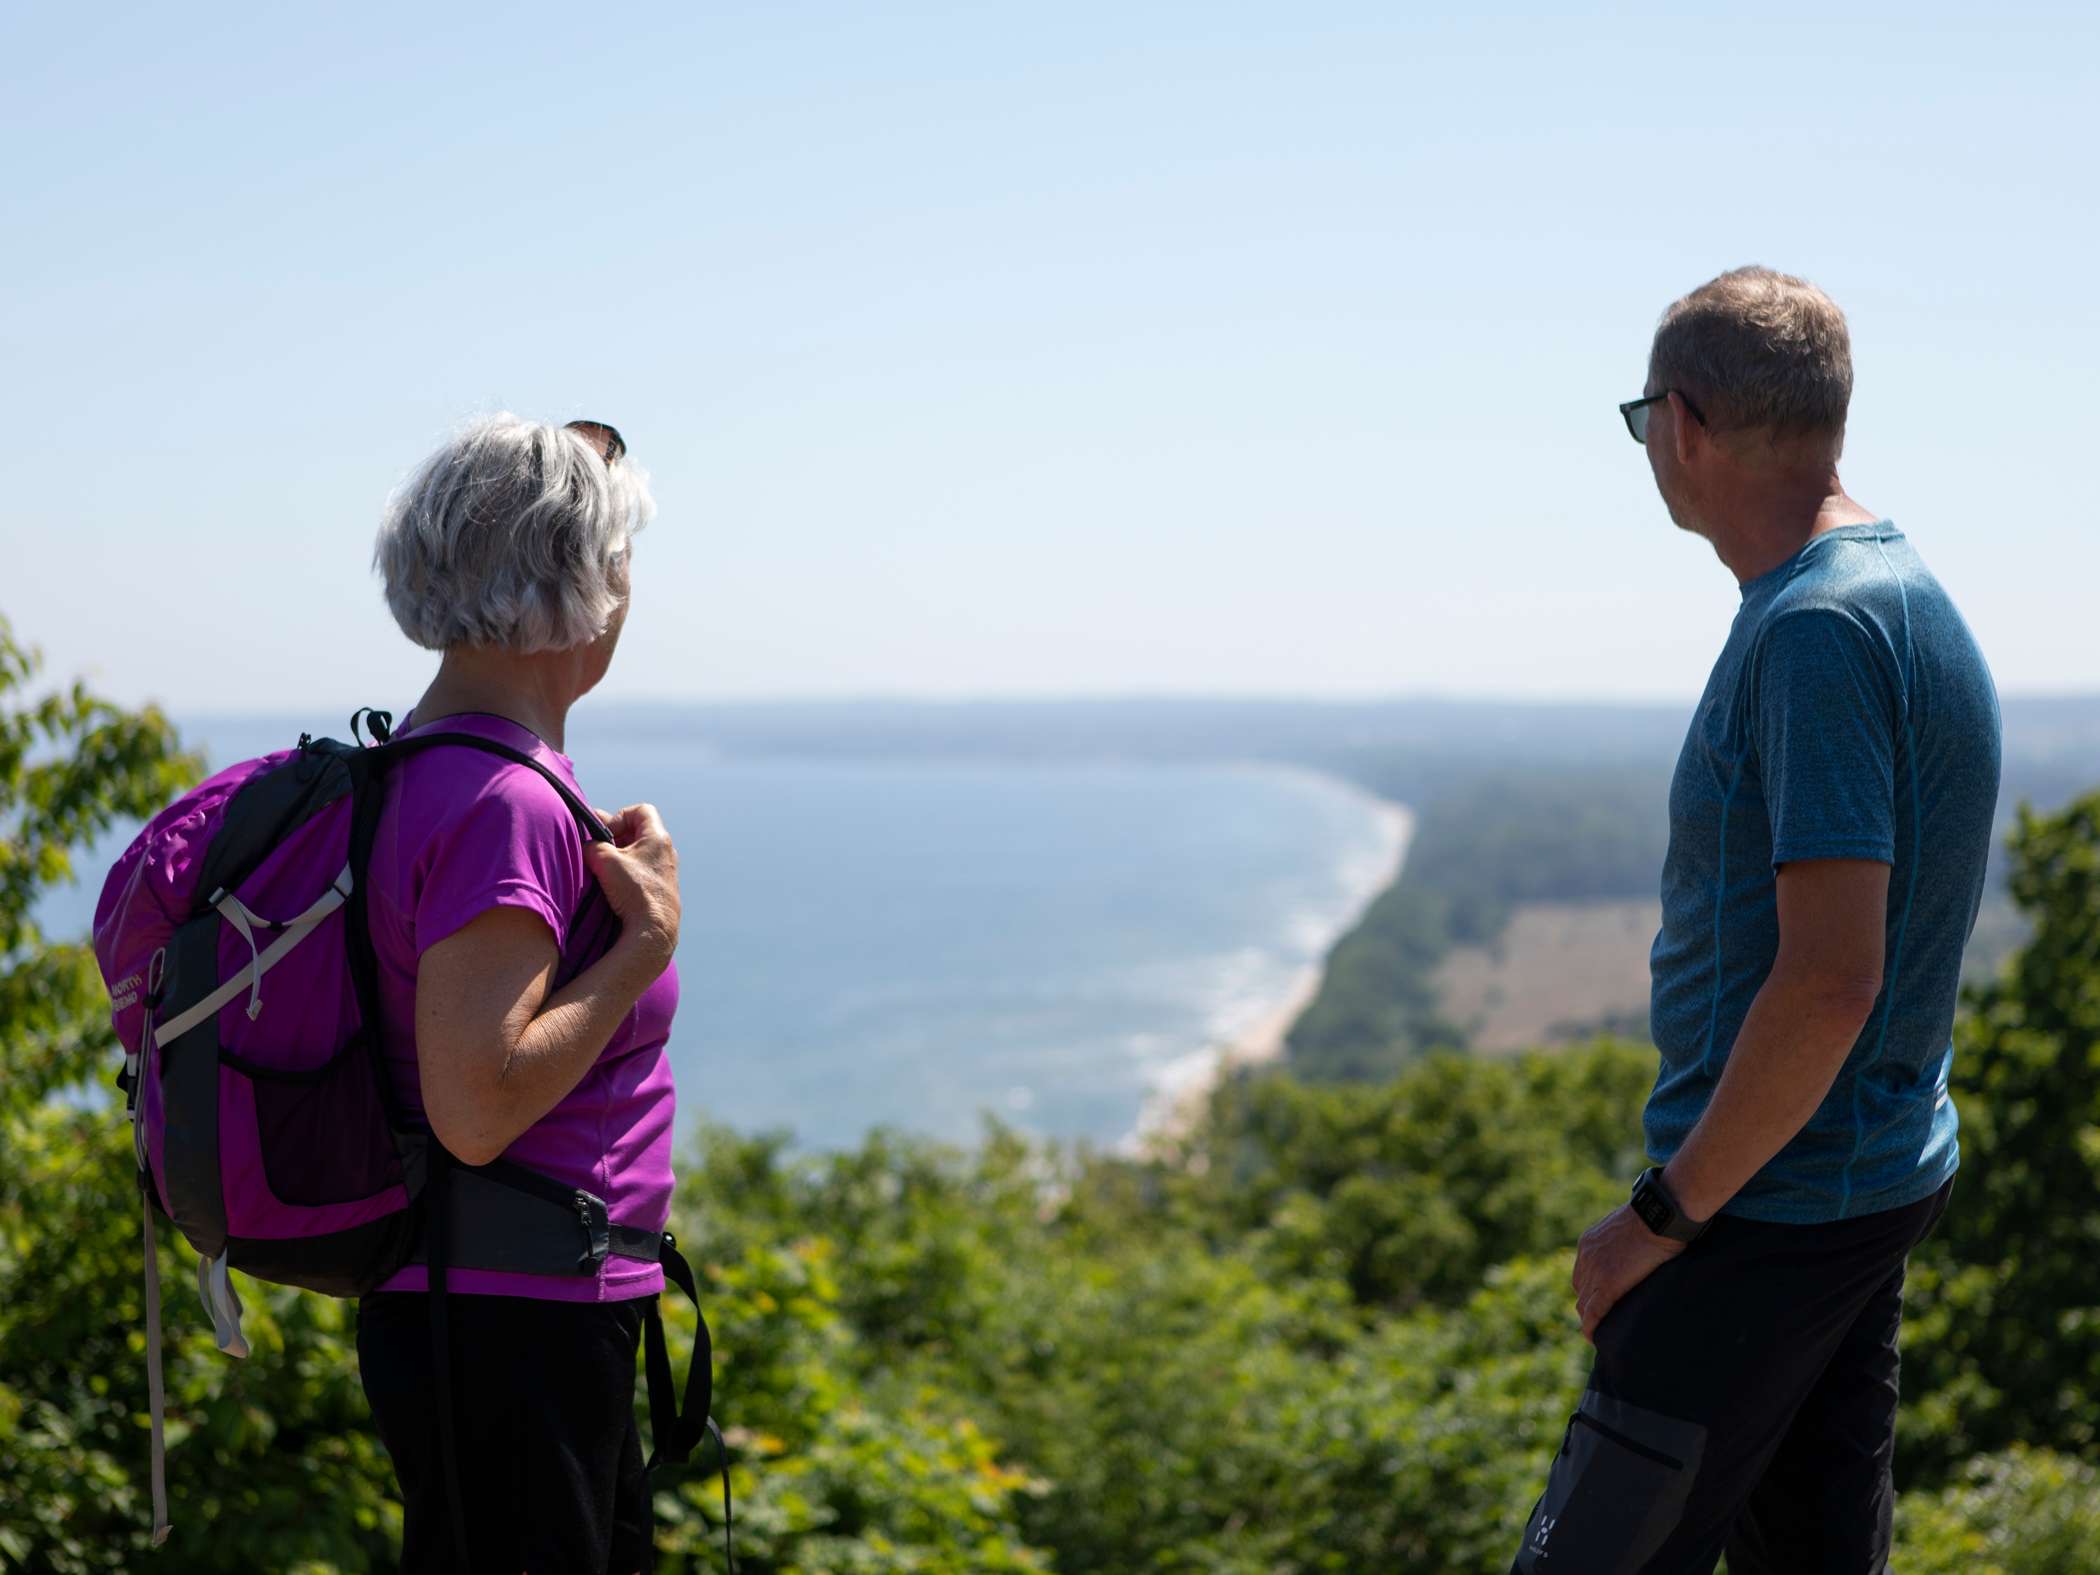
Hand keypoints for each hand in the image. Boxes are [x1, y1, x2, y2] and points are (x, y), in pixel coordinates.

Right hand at [583, 803, 679, 968]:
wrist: (653, 930)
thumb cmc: (634, 891)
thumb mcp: (605, 860)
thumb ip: (591, 845)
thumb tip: (585, 845)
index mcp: (658, 838)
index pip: (641, 811)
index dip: (619, 816)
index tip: (607, 834)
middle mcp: (666, 853)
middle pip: (637, 833)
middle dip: (614, 838)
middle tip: (597, 850)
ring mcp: (664, 873)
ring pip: (637, 855)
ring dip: (618, 858)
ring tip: (601, 870)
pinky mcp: (660, 891)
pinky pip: (640, 873)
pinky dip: (624, 874)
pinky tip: (611, 886)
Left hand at [1571, 1203, 1684, 1343]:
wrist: (1660, 1215)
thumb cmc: (1656, 1217)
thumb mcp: (1630, 1226)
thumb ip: (1624, 1241)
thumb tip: (1638, 1249)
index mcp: (1590, 1242)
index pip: (1582, 1274)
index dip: (1590, 1291)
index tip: (1600, 1302)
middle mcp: (1586, 1256)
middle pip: (1581, 1291)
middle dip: (1589, 1307)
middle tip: (1602, 1322)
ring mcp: (1595, 1271)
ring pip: (1584, 1305)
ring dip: (1590, 1320)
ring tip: (1600, 1334)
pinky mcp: (1608, 1286)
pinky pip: (1594, 1313)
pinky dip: (1592, 1328)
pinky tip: (1595, 1339)